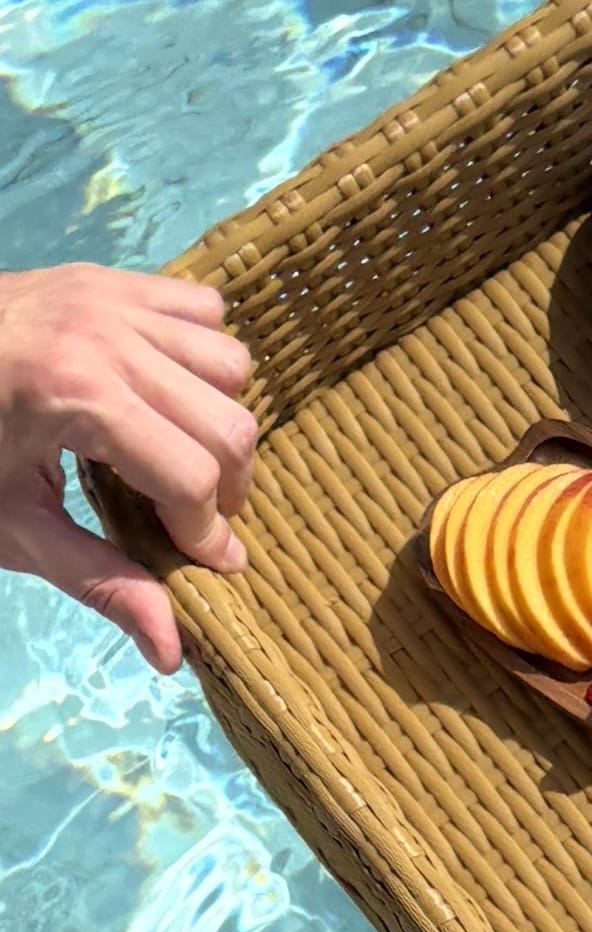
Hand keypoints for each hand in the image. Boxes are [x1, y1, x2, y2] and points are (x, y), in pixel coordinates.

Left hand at [0, 260, 254, 672]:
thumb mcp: (13, 528)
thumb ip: (98, 581)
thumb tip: (172, 653)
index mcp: (74, 395)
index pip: (190, 476)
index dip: (205, 534)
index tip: (203, 563)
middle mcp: (104, 336)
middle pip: (228, 423)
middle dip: (225, 486)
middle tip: (192, 517)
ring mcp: (109, 296)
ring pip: (229, 364)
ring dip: (219, 418)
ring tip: (179, 450)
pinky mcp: (110, 278)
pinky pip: (203, 310)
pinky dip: (201, 354)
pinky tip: (163, 391)